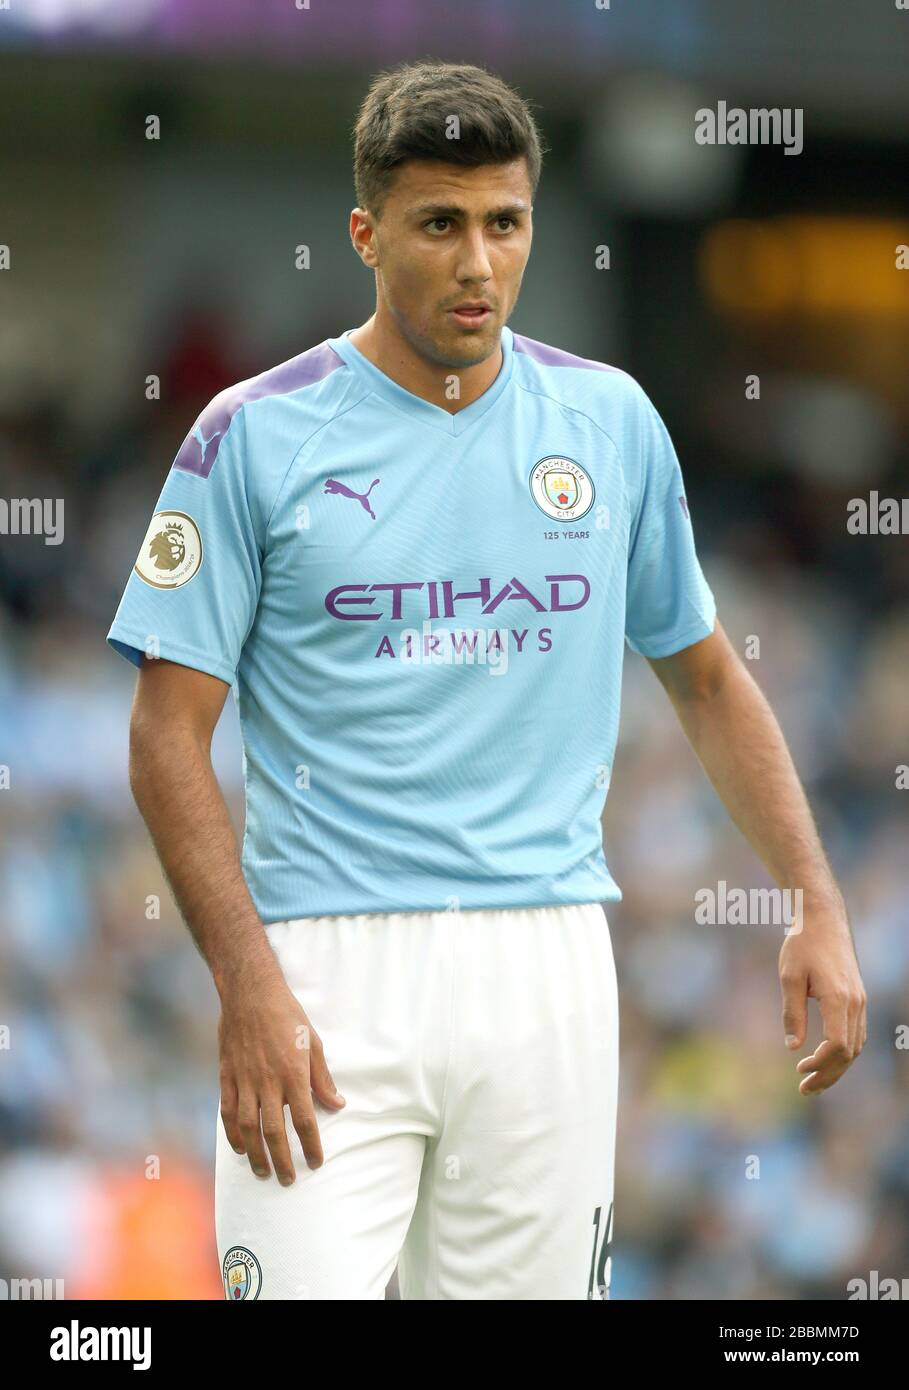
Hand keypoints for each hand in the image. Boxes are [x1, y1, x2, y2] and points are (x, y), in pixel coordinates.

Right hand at [217, 965, 344, 1183]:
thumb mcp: (312, 1043)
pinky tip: (239, 1147)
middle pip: (275, 1132)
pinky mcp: (227, 1077)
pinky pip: (228, 1112)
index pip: (305, 1120)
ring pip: (248, 1128)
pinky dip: (232, 1134)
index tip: (316, 1163)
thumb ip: (322, 1078)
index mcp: (294, 1075)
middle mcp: (268, 1083)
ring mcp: (245, 1081)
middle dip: (282, 1160)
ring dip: (256, 1154)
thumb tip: (337, 1104)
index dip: (311, 1146)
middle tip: (288, 1180)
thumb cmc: (287, 1015)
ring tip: (263, 1172)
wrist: (250, 994)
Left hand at [778, 909, 866, 1094]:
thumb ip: (792, 1013)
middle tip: (804, 1090)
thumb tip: (793, 1047)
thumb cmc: (802, 944)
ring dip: (837, 1067)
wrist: (823, 919)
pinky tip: (825, 1060)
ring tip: (813, 1082)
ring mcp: (860, 1001)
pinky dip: (843, 1053)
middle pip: (849, 1052)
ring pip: (855, 1046)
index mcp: (838, 998)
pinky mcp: (857, 998)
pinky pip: (856, 1034)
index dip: (820, 1064)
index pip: (837, 1045)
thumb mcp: (789, 977)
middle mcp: (855, 1002)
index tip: (799, 1069)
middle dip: (828, 1075)